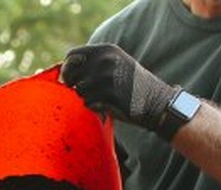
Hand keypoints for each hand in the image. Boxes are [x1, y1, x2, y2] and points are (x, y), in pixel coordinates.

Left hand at [60, 44, 178, 133]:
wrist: (156, 102)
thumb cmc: (130, 87)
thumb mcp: (114, 66)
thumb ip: (93, 65)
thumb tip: (64, 73)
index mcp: (106, 50)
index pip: (72, 56)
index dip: (67, 70)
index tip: (70, 81)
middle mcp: (106, 59)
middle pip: (72, 75)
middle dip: (76, 87)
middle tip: (90, 94)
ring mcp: (108, 76)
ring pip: (79, 91)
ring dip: (86, 98)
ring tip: (102, 99)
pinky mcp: (110, 94)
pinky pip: (88, 102)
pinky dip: (94, 107)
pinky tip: (106, 106)